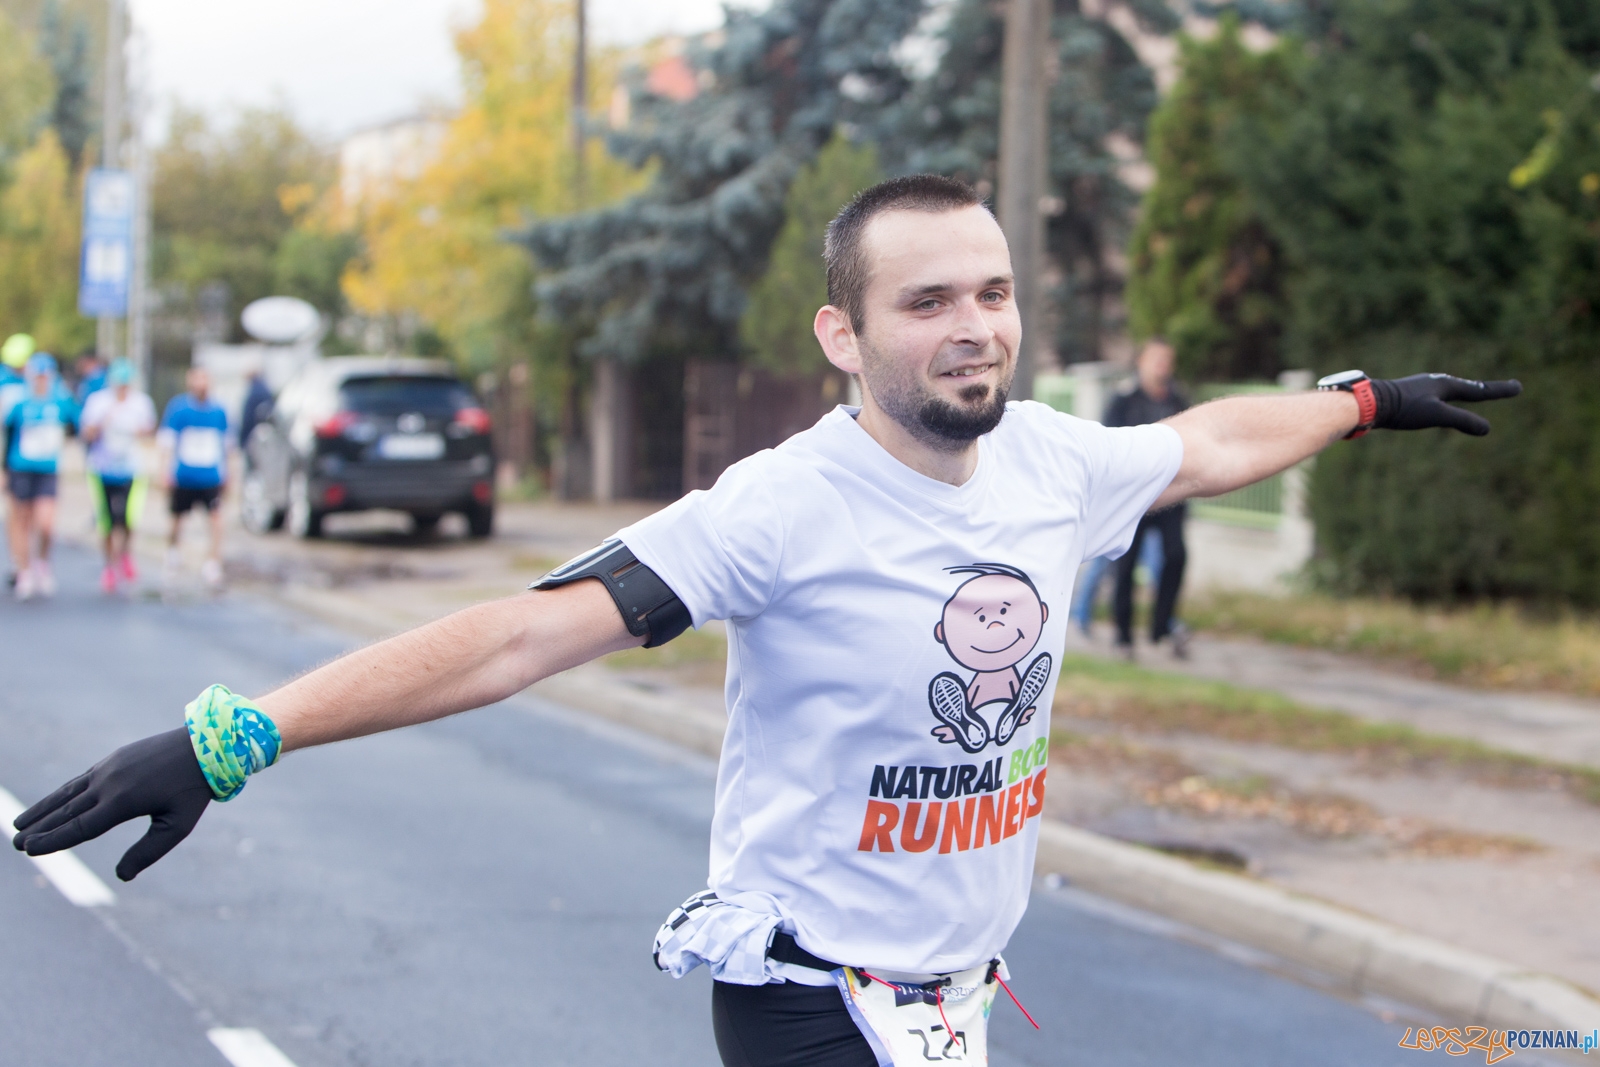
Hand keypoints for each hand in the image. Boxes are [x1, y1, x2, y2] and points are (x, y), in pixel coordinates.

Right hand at [11, 729, 211, 881]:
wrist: (206, 746)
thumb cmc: (193, 790)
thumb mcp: (177, 826)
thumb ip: (148, 851)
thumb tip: (122, 876)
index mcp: (123, 802)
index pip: (79, 827)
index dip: (53, 840)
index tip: (29, 850)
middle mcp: (109, 783)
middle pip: (66, 812)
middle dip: (39, 829)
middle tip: (15, 844)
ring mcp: (109, 768)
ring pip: (68, 793)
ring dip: (43, 809)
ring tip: (19, 824)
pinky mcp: (113, 759)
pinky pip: (81, 780)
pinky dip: (62, 793)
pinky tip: (53, 802)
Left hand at [1371, 374, 1521, 435]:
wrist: (1370, 402)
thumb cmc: (1403, 408)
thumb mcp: (1436, 415)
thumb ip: (1461, 421)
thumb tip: (1487, 428)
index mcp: (1446, 385)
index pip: (1479, 390)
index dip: (1500, 391)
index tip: (1519, 387)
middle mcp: (1436, 382)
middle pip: (1468, 388)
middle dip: (1486, 390)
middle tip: (1504, 390)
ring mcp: (1423, 388)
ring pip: (1451, 391)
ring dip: (1467, 392)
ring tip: (1475, 392)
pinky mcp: (1410, 395)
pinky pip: (1437, 396)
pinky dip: (1448, 398)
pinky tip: (1438, 399)